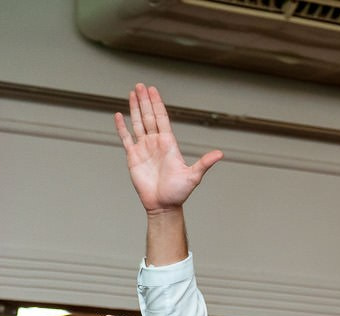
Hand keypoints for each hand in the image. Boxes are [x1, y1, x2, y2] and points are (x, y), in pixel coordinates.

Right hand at [115, 83, 223, 213]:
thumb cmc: (178, 193)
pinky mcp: (133, 158)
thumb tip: (220, 154)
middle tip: (140, 85)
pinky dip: (122, 127)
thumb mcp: (193, 176)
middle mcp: (155, 143)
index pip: (162, 118)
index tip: (153, 90)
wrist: (163, 206)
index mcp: (169, 143)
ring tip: (132, 93)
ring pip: (138, 123)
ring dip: (135, 109)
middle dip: (144, 101)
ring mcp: (144, 149)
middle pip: (149, 116)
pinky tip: (118, 115)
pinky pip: (126, 139)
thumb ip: (205, 163)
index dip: (157, 103)